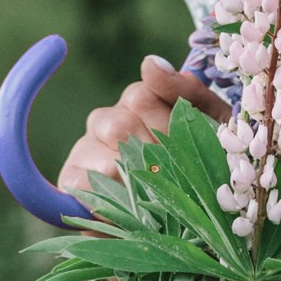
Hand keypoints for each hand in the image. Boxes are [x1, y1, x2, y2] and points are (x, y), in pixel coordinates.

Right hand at [58, 54, 232, 195]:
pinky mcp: (70, 181)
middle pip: (121, 124)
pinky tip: (128, 206)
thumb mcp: (210, 124)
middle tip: (174, 173)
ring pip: (102, 156)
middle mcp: (108, 120)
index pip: (140, 96)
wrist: (192, 216)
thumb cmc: (204, 165)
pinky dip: (107, 199)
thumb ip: (185, 90)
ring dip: (135, 178)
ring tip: (156, 192)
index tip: (185, 142)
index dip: (165, 124)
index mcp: (140, 102)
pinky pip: (80, 184)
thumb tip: (149, 63)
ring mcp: (85, 149)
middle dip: (154, 153)